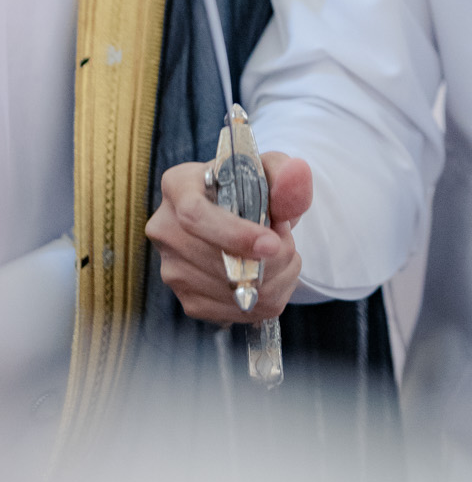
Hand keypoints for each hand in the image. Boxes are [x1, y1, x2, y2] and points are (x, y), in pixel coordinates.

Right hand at [147, 153, 312, 324]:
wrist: (242, 216)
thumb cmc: (252, 186)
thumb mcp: (270, 169)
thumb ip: (285, 172)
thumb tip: (295, 175)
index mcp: (179, 186)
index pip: (196, 216)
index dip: (235, 234)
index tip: (273, 243)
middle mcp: (166, 230)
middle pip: (217, 260)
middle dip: (268, 259)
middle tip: (289, 244)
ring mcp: (173, 270)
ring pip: (231, 291)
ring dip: (274, 279)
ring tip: (283, 256)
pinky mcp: (188, 300)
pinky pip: (235, 312)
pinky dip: (267, 299)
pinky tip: (272, 276)